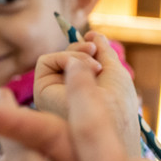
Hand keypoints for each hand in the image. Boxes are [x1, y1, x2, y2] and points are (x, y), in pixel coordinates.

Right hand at [35, 32, 140, 157]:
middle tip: (95, 52)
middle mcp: (67, 94)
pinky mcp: (41, 93)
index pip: (81, 62)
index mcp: (86, 92)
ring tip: (95, 67)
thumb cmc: (120, 105)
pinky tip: (80, 70)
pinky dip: (65, 58)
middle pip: (69, 57)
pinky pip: (46, 61)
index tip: (97, 45)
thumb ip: (104, 52)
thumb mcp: (115, 72)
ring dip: (78, 53)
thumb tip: (93, 34)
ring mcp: (53, 94)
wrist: (112, 126)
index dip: (88, 49)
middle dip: (84, 49)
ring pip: (58, 58)